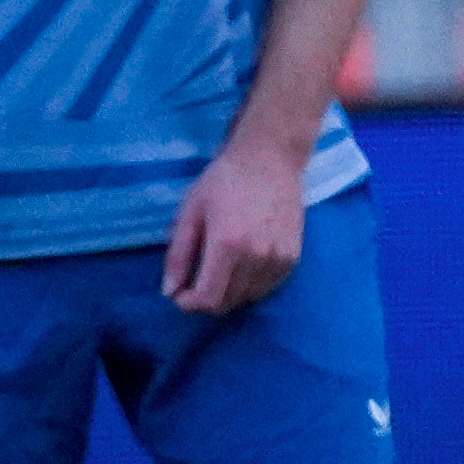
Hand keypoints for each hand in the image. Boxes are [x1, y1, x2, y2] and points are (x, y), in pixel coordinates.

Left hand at [165, 139, 309, 317]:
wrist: (270, 159)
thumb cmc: (223, 182)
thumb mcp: (189, 213)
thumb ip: (178, 255)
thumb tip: (169, 291)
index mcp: (228, 246)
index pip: (209, 299)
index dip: (189, 304)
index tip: (178, 295)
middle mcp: (258, 258)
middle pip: (228, 303)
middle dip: (205, 300)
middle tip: (193, 283)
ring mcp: (280, 259)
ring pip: (248, 298)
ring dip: (228, 294)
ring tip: (216, 271)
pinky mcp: (294, 258)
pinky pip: (267, 287)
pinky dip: (249, 286)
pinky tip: (239, 266)